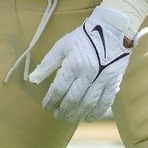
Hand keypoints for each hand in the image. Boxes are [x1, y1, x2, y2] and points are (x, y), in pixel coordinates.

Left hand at [28, 6, 146, 122]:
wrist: (111, 29)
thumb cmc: (84, 37)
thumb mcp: (62, 46)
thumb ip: (47, 64)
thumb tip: (32, 79)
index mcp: (74, 64)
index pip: (59, 89)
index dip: (51, 100)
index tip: (46, 106)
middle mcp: (88, 73)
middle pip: (72, 99)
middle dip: (62, 110)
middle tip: (56, 115)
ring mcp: (102, 79)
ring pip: (88, 104)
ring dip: (76, 114)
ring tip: (68, 118)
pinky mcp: (114, 81)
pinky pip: (105, 102)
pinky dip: (96, 112)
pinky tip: (88, 117)